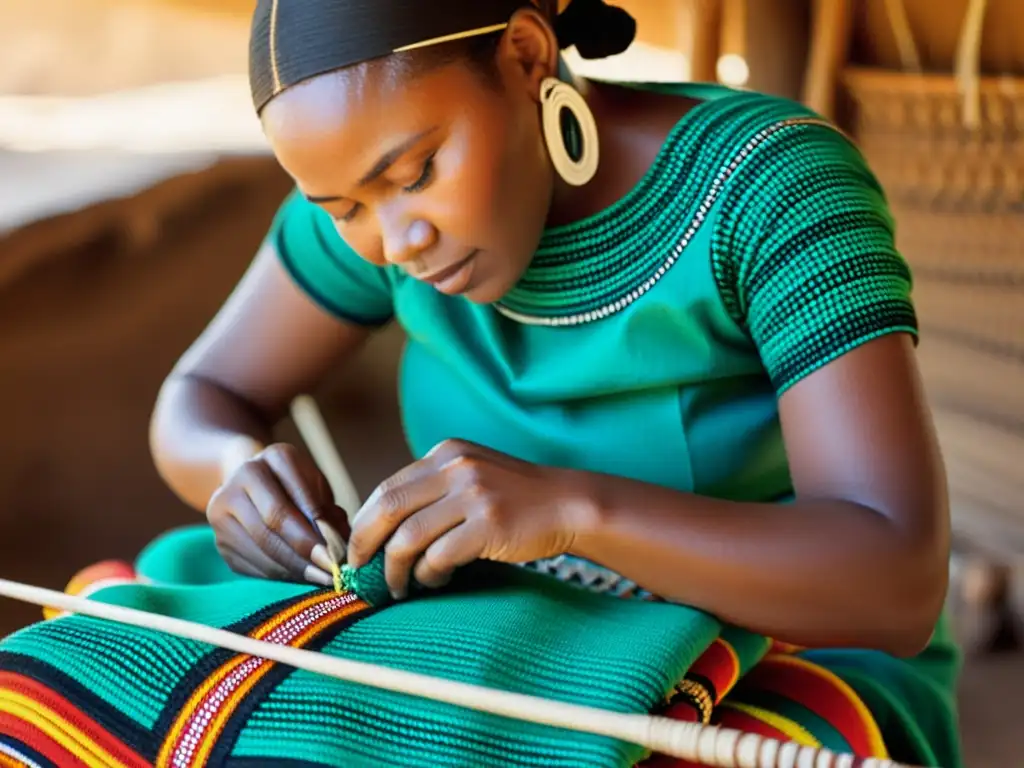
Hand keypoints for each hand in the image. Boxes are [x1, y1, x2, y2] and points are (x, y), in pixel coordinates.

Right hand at [207, 441, 349, 585]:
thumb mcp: (318, 490)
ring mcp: (223, 509)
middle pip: (271, 525)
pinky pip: (251, 564)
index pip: (294, 498)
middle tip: (329, 574)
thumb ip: (328, 514)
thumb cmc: (299, 486)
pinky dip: (278, 575)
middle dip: (303, 554)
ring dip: (293, 569)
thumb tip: (338, 547)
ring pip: (260, 548)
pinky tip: (299, 578)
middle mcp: (242, 477)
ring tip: (319, 579)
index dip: (314, 532)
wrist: (255, 482)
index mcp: (275, 458)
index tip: (336, 556)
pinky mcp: (220, 539)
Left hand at [347, 439, 585, 598]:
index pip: (387, 487)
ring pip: (408, 537)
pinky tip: (434, 581)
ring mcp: (474, 495)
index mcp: (446, 454)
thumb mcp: (471, 475)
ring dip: (395, 569)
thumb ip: (433, 489)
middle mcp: (456, 468)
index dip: (364, 522)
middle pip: (388, 508)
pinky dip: (428, 574)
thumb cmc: (514, 498)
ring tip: (399, 585)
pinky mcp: (489, 524)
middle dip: (365, 544)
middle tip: (361, 570)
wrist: (567, 503)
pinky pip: (439, 556)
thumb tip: (381, 527)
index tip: (358, 548)